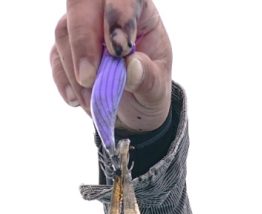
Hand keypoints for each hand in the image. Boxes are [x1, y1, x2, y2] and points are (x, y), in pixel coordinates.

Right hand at [51, 0, 172, 131]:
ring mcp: (83, 25)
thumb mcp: (156, 90)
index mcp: (138, 9)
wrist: (134, 106)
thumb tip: (131, 67)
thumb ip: (148, 78)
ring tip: (92, 101)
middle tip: (88, 78)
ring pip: (64, 31)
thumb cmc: (148, 88)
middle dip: (83, 40)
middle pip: (82, 4)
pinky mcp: (66, 45)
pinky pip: (55, 56)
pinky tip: (77, 100)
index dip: (117, 17)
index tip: (118, 51)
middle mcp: (105, 9)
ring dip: (74, 71)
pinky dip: (64, 81)